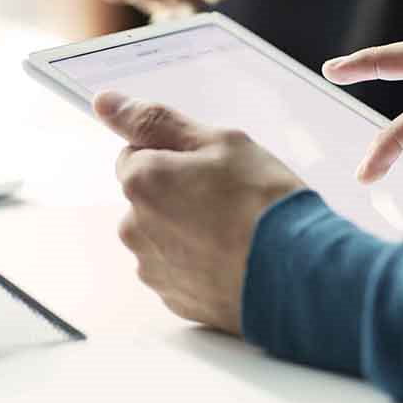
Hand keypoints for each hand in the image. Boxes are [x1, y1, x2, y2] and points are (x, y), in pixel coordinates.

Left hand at [93, 91, 304, 333]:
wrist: (297, 272)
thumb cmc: (264, 204)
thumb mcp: (221, 143)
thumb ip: (157, 121)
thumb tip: (105, 102)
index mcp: (142, 181)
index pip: (137, 154)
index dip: (177, 156)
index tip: (211, 167)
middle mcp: (135, 227)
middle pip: (149, 198)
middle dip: (179, 194)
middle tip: (229, 199)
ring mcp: (153, 268)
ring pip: (163, 236)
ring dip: (188, 231)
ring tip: (235, 233)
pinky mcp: (173, 299)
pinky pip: (179, 270)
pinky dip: (199, 264)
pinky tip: (233, 258)